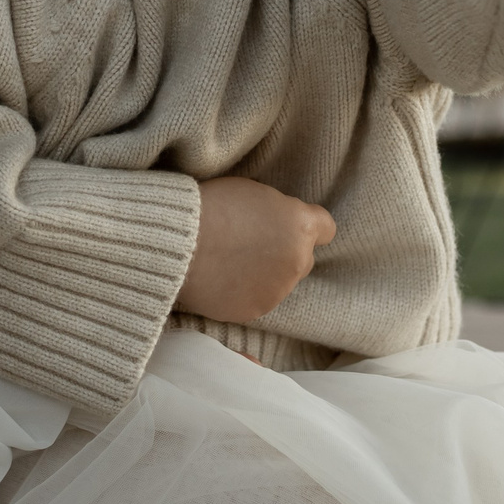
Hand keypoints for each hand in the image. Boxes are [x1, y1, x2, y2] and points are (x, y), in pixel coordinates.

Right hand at [176, 176, 336, 323]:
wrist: (178, 242)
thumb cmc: (210, 207)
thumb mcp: (255, 193)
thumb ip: (278, 214)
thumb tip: (280, 225)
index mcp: (301, 226)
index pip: (326, 229)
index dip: (305, 226)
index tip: (287, 226)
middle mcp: (297, 260)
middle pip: (303, 258)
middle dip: (284, 253)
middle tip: (251, 244)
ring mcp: (279, 290)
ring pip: (281, 282)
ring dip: (265, 274)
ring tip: (230, 262)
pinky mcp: (257, 310)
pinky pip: (258, 299)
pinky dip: (245, 292)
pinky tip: (223, 278)